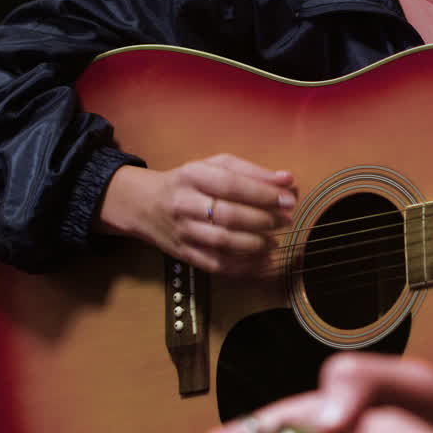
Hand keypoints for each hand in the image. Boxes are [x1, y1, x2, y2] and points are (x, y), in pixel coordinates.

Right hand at [97, 154, 296, 275]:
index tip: (289, 200)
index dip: (263, 194)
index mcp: (193, 175)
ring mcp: (183, 231)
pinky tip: (264, 261)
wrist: (143, 203)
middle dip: (264, 220)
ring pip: (223, 242)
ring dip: (256, 244)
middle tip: (285, 221)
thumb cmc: (189, 182)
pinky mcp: (185, 254)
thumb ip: (253, 172)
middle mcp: (185, 203)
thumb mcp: (215, 166)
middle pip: (229, 215)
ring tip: (275, 241)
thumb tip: (289, 180)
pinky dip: (245, 267)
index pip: (232, 185)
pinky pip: (217, 265)